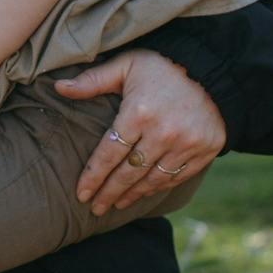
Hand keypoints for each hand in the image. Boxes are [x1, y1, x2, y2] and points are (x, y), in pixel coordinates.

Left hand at [54, 49, 224, 215]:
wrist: (213, 69)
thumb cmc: (162, 65)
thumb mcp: (126, 65)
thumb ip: (93, 80)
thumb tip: (59, 88)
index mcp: (139, 112)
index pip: (109, 153)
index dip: (93, 176)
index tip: (81, 193)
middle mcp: (163, 133)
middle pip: (128, 172)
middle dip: (108, 192)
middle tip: (94, 208)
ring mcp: (186, 145)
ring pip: (152, 180)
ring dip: (131, 195)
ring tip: (115, 204)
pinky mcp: (204, 152)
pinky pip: (175, 177)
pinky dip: (157, 188)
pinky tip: (143, 193)